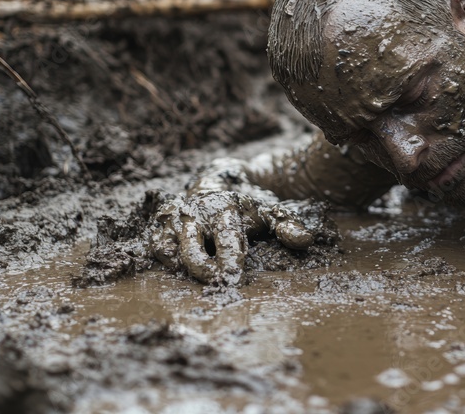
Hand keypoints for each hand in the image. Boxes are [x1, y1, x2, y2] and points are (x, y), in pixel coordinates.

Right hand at [150, 160, 320, 284]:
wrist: (218, 181)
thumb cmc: (249, 206)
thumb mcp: (272, 212)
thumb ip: (288, 227)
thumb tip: (306, 240)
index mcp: (226, 208)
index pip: (227, 239)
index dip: (229, 261)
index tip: (232, 278)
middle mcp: (197, 211)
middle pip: (192, 250)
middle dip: (203, 270)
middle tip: (217, 283)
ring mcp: (175, 217)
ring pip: (170, 250)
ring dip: (184, 266)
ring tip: (201, 274)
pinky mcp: (160, 223)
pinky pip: (158, 248)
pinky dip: (168, 260)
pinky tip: (184, 266)